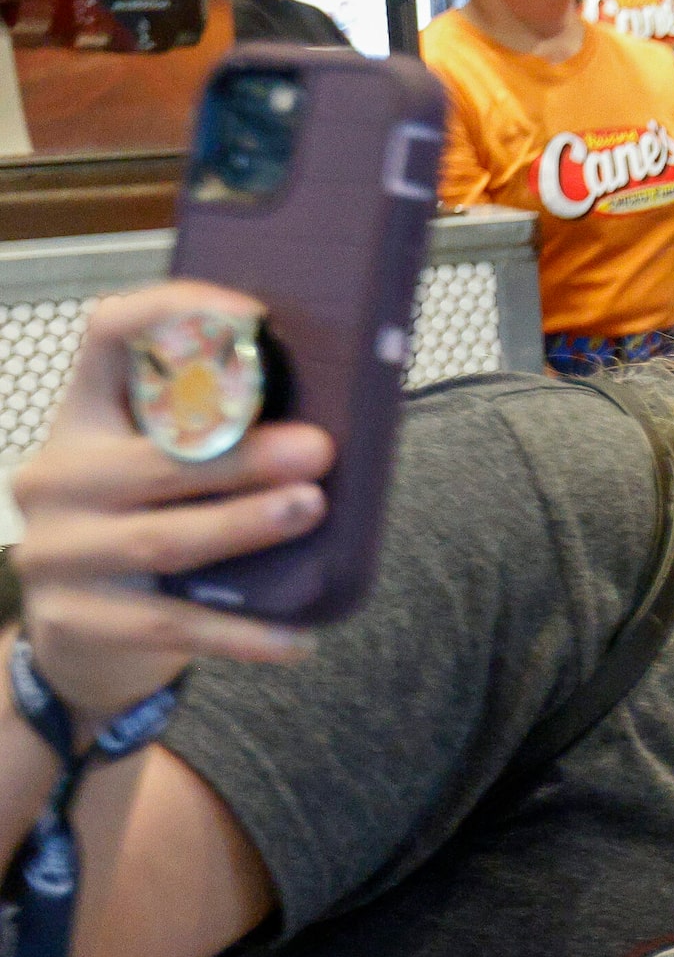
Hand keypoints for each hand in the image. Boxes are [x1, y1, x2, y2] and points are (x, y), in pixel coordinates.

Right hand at [9, 283, 332, 726]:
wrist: (80, 644)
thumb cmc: (146, 532)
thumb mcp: (163, 474)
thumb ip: (214, 439)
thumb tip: (332, 419)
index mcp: (85, 418)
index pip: (107, 336)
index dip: (173, 313)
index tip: (252, 317)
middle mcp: (59, 476)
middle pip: (153, 457)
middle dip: (242, 455)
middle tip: (320, 449)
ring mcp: (58, 550)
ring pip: (165, 539)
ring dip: (246, 526)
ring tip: (310, 511)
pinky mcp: (76, 619)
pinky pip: (174, 624)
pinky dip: (243, 632)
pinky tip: (299, 638)